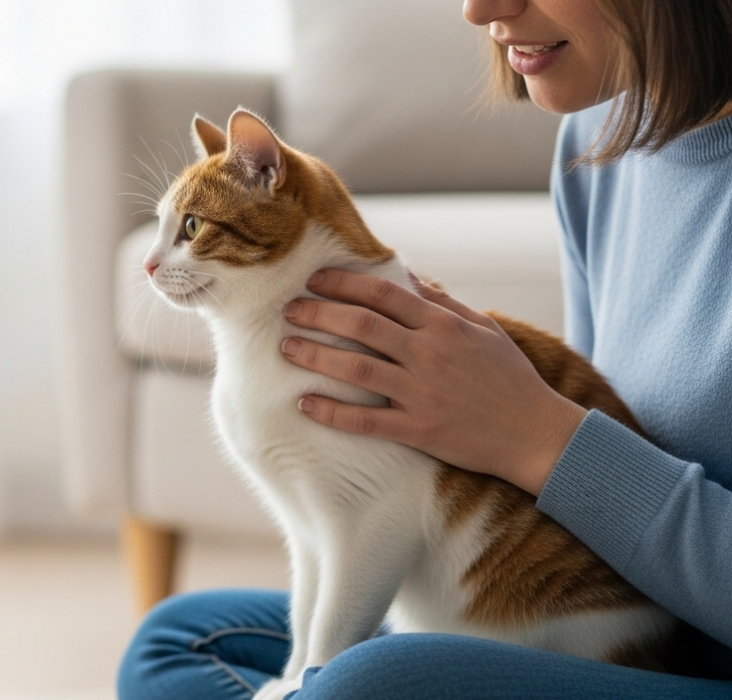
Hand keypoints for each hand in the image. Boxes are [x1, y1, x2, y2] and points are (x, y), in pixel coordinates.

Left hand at [280, 268, 587, 495]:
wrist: (537, 434)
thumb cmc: (510, 378)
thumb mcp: (483, 330)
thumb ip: (443, 303)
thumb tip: (408, 275)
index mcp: (443, 326)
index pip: (383, 294)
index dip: (343, 283)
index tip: (315, 279)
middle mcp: (429, 355)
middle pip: (361, 326)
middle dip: (319, 314)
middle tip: (289, 310)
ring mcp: (422, 393)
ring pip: (356, 369)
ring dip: (315, 356)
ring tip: (287, 347)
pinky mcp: (419, 430)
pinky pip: (366, 421)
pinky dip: (332, 412)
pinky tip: (305, 403)